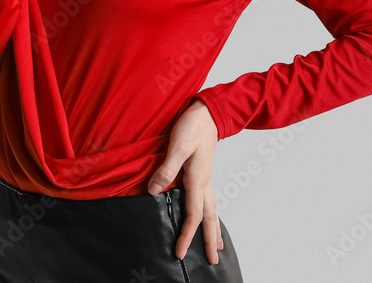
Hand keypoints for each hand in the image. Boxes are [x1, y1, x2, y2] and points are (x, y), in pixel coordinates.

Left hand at [147, 98, 223, 263]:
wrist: (207, 112)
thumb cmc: (192, 126)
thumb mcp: (177, 145)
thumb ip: (166, 169)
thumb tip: (153, 191)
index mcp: (197, 179)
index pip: (193, 215)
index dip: (186, 235)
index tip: (178, 253)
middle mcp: (204, 182)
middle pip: (208, 217)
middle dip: (209, 239)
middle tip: (213, 260)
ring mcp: (205, 177)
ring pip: (211, 209)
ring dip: (214, 228)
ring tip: (217, 244)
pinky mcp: (202, 171)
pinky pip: (208, 199)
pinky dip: (211, 213)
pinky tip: (208, 214)